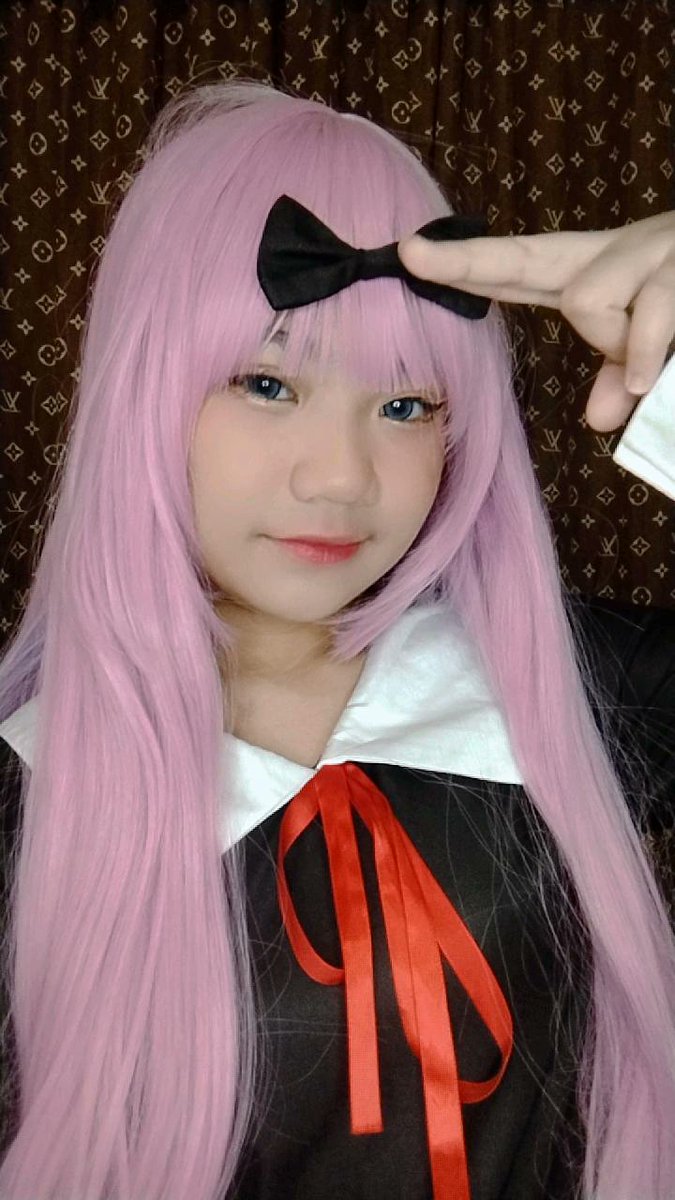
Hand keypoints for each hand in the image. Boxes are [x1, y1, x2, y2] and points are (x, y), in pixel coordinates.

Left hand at [398, 210, 674, 432]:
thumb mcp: (663, 352)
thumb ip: (624, 374)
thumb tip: (599, 417)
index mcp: (612, 271)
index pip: (526, 266)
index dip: (467, 263)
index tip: (406, 251)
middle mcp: (628, 249)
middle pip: (534, 262)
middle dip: (471, 263)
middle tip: (446, 274)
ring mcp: (658, 249)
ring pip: (585, 297)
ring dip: (618, 344)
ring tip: (657, 365)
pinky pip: (642, 314)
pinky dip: (643, 354)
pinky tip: (653, 375)